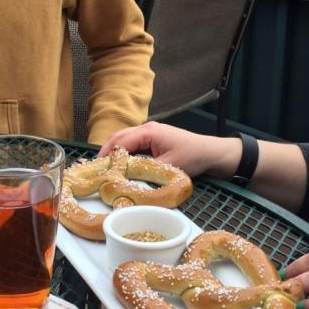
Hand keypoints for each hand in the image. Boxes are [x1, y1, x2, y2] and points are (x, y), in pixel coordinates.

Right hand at [99, 121, 238, 177]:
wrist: (212, 153)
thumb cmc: (193, 157)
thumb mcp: (169, 167)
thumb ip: (146, 171)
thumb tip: (126, 180)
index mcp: (149, 132)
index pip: (120, 141)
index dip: (106, 155)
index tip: (96, 168)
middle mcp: (147, 128)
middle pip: (118, 137)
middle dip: (106, 151)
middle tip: (95, 168)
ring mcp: (151, 132)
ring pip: (125, 139)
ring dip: (115, 152)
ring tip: (105, 168)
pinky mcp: (155, 139)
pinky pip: (134, 143)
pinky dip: (125, 152)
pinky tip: (121, 164)